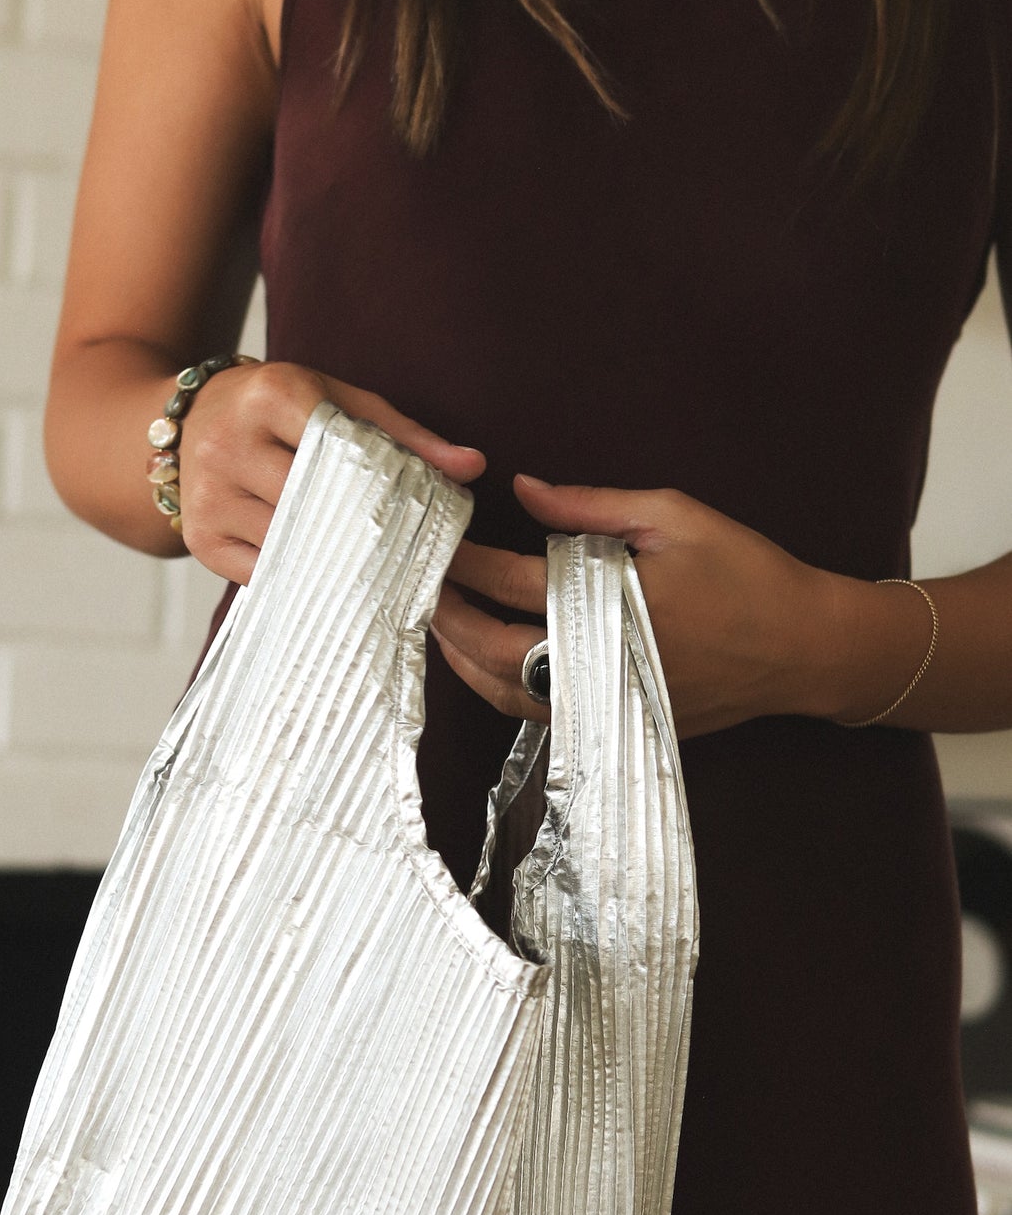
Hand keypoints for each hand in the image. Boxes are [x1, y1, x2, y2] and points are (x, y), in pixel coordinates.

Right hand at [174, 360, 485, 582]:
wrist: (188, 422)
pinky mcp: (201, 540)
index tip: (417, 515)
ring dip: (333, 562)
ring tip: (370, 572)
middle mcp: (229, 443)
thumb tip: (473, 467)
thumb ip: (403, 434)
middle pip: (316, 502)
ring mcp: (209, 496)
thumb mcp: (337, 400)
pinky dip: (298, 578)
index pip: (339, 447)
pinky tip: (324, 578)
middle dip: (362, 531)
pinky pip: (264, 573)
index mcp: (270, 395)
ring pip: (291, 544)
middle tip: (405, 558)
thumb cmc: (277, 411)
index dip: (380, 486)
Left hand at [430, 475, 868, 738]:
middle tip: (416, 583)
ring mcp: (597, 704)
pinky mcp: (607, 725)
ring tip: (435, 620)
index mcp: (607, 605)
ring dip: (459, 657)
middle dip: (445, 614)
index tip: (436, 538)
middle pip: (488, 647)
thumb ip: (591, 507)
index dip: (464, 561)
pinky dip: (493, 688)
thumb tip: (524, 489)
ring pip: (501, 693)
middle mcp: (592, 664)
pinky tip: (478, 660)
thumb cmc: (743, 574)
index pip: (509, 582)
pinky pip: (530, 714)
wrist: (799, 650)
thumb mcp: (674, 516)